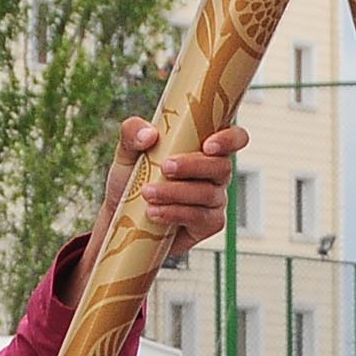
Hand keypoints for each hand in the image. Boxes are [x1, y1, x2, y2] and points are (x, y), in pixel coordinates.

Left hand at [94, 119, 247, 256]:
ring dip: (176, 192)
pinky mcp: (208, 224)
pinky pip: (200, 217)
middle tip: (165, 167)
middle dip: (193, 166)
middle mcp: (216, 173)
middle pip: (222, 166)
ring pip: (208, 193)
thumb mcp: (127, 150)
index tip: (208, 145)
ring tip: (148, 193)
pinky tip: (155, 212)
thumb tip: (149, 135)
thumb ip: (133, 131)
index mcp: (204, 148)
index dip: (230, 139)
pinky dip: (176, 213)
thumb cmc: (132, 178)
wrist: (121, 216)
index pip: (234, 138)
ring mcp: (215, 199)